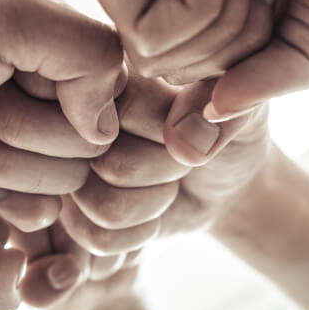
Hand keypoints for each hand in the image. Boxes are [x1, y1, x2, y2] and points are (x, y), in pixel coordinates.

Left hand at [0, 0, 123, 228]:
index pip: (115, 77)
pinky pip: (38, 210)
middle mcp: (35, 84)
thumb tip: (105, 125)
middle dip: (30, 127)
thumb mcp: (1, 14)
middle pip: (94, 137)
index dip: (81, 92)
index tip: (20, 75)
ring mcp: (12, 137)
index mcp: (44, 31)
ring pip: (68, 178)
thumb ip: (85, 50)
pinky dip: (3, 195)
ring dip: (7, 161)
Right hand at [11, 74, 269, 307]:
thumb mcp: (241, 111)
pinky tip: (146, 213)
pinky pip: (94, 236)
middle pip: (112, 164)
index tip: (191, 119)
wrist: (222, 180)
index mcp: (112, 73)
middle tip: (178, 155)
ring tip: (163, 180)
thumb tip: (182, 141)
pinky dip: (134, 234)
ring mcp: (67, 165)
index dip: (170, 131)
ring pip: (102, 205)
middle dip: (162, 171)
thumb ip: (219, 110)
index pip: (125, 110)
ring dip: (150, 204)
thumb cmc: (226, 131)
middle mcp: (76, 117)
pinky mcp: (69, 210)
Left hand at [69, 0, 308, 122]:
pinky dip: (200, 0)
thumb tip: (216, 120)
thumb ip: (284, 73)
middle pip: (199, 80)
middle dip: (253, 27)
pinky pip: (149, 38)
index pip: (214, 81)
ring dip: (232, 11)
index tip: (274, 29)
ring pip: (171, 68)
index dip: (248, 81)